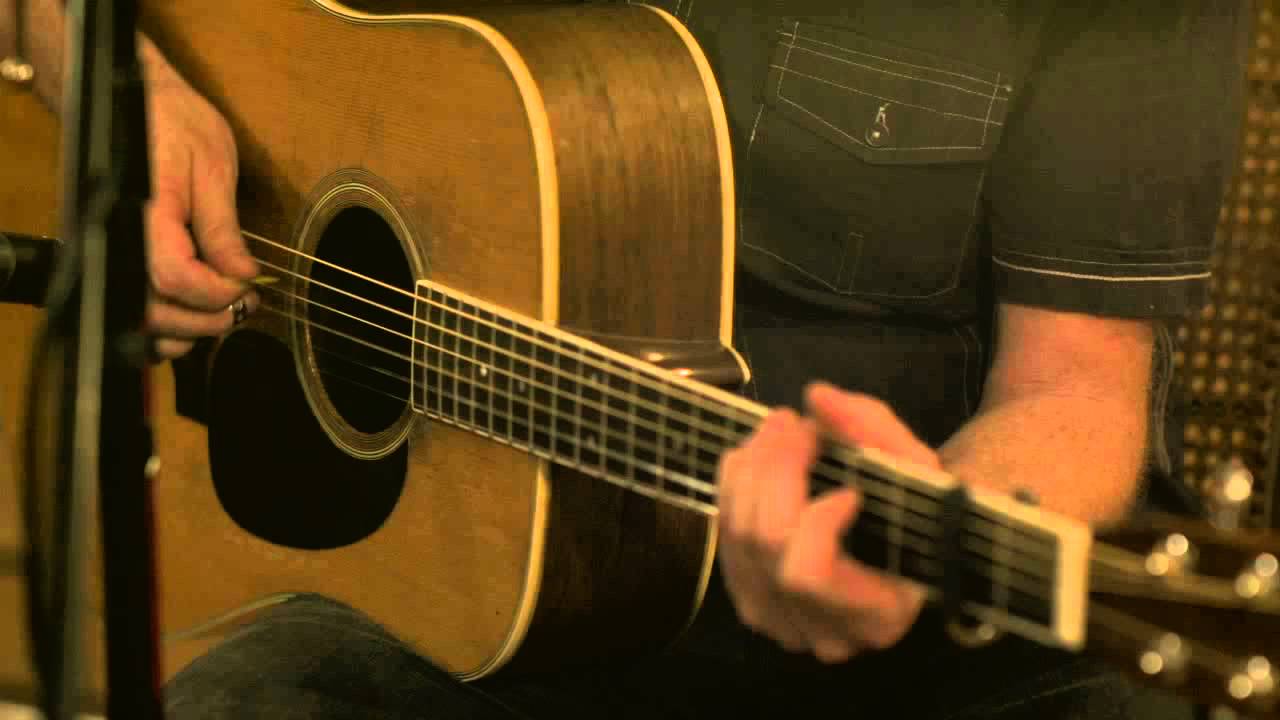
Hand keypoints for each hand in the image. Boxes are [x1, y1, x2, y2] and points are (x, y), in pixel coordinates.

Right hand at [139, 38, 257, 358]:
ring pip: (141, 320)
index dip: (216, 292)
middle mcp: (121, 237)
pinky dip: (164, 328)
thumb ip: (223, 227)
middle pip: (155, 309)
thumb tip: (243, 273)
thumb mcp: (211, 166)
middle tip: (244, 305)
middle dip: (207, 318)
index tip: (247, 286)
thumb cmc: (172, 122)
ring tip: (224, 310)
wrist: (132, 98)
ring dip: (187, 329)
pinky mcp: (118, 258)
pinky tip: (195, 316)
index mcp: (145, 211)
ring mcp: (114, 250)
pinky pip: (133, 312)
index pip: (174, 276)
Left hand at [716, 381, 930, 662]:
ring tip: (781, 427)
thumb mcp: (918, 465)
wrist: (912, 538)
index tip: (851, 488)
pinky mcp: (752, 599)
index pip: (808, 575)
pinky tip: (759, 457)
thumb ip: (874, 430)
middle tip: (795, 421)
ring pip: (735, 537)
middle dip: (775, 467)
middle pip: (764, 544)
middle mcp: (822, 634)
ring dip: (752, 468)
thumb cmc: (923, 508)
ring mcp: (780, 623)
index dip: (815, 519)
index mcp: (877, 616)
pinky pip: (723, 537)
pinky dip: (735, 486)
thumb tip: (817, 397)